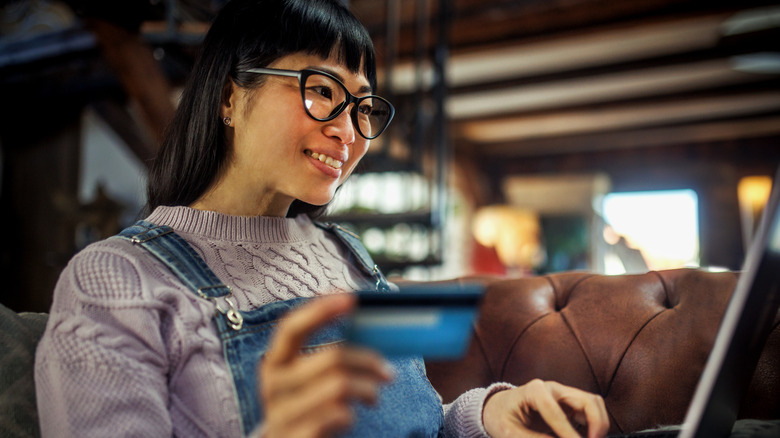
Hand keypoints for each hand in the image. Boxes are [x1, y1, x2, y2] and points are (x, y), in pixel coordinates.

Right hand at [259, 294, 393, 437]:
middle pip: (331, 359)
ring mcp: (283, 414)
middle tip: (387, 371)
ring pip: (339, 387)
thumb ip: (326, 357)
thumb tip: (364, 322)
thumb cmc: (304, 407)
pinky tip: (350, 416)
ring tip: (373, 395)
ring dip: (368, 389)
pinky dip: (351, 413)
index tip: (352, 299)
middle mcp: (274, 386)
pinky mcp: (297, 437)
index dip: (320, 310)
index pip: (291, 328)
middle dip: (367, 360)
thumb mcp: (305, 379)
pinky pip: (337, 416)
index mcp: (275, 363)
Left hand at [483, 379, 608, 437]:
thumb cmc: (500, 418)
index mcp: (535, 391)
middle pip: (588, 401)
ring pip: (594, 404)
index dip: (568, 434)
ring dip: (600, 424)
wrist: (497, 408)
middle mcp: (553, 389)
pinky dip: (595, 425)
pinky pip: (590, 411)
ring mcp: (563, 394)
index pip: (558, 413)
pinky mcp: (568, 404)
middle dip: (597, 424)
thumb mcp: (508, 432)